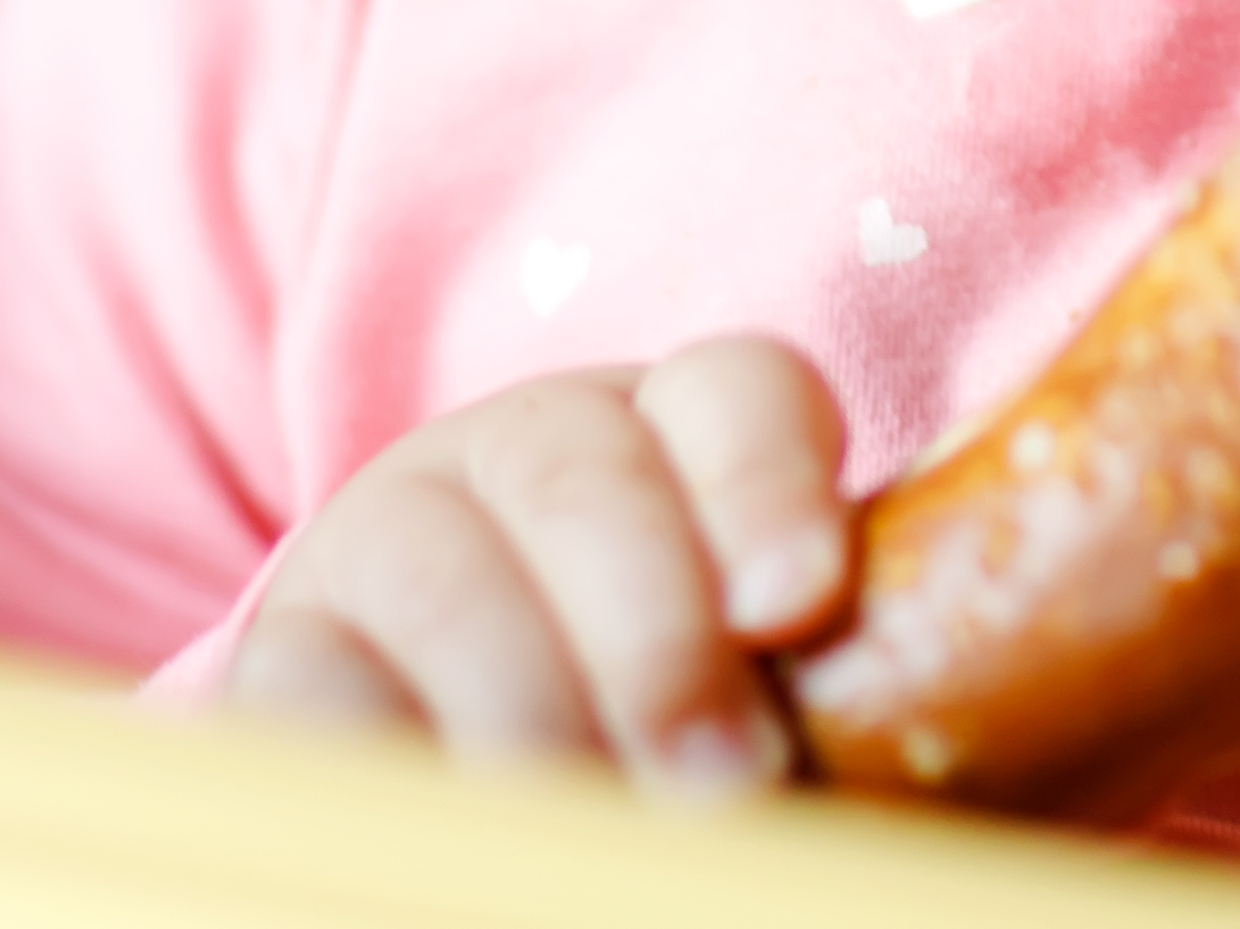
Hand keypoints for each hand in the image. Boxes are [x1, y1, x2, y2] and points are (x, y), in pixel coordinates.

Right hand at [224, 336, 854, 791]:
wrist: (463, 762)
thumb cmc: (691, 749)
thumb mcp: (784, 707)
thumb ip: (860, 710)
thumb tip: (954, 774)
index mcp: (686, 435)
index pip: (739, 396)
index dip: (768, 485)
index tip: (797, 607)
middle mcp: (532, 449)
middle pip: (589, 484)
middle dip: (658, 642)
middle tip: (721, 787)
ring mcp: (391, 531)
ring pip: (449, 581)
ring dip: (527, 717)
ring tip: (587, 840)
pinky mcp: (285, 643)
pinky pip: (311, 687)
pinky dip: (383, 767)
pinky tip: (454, 843)